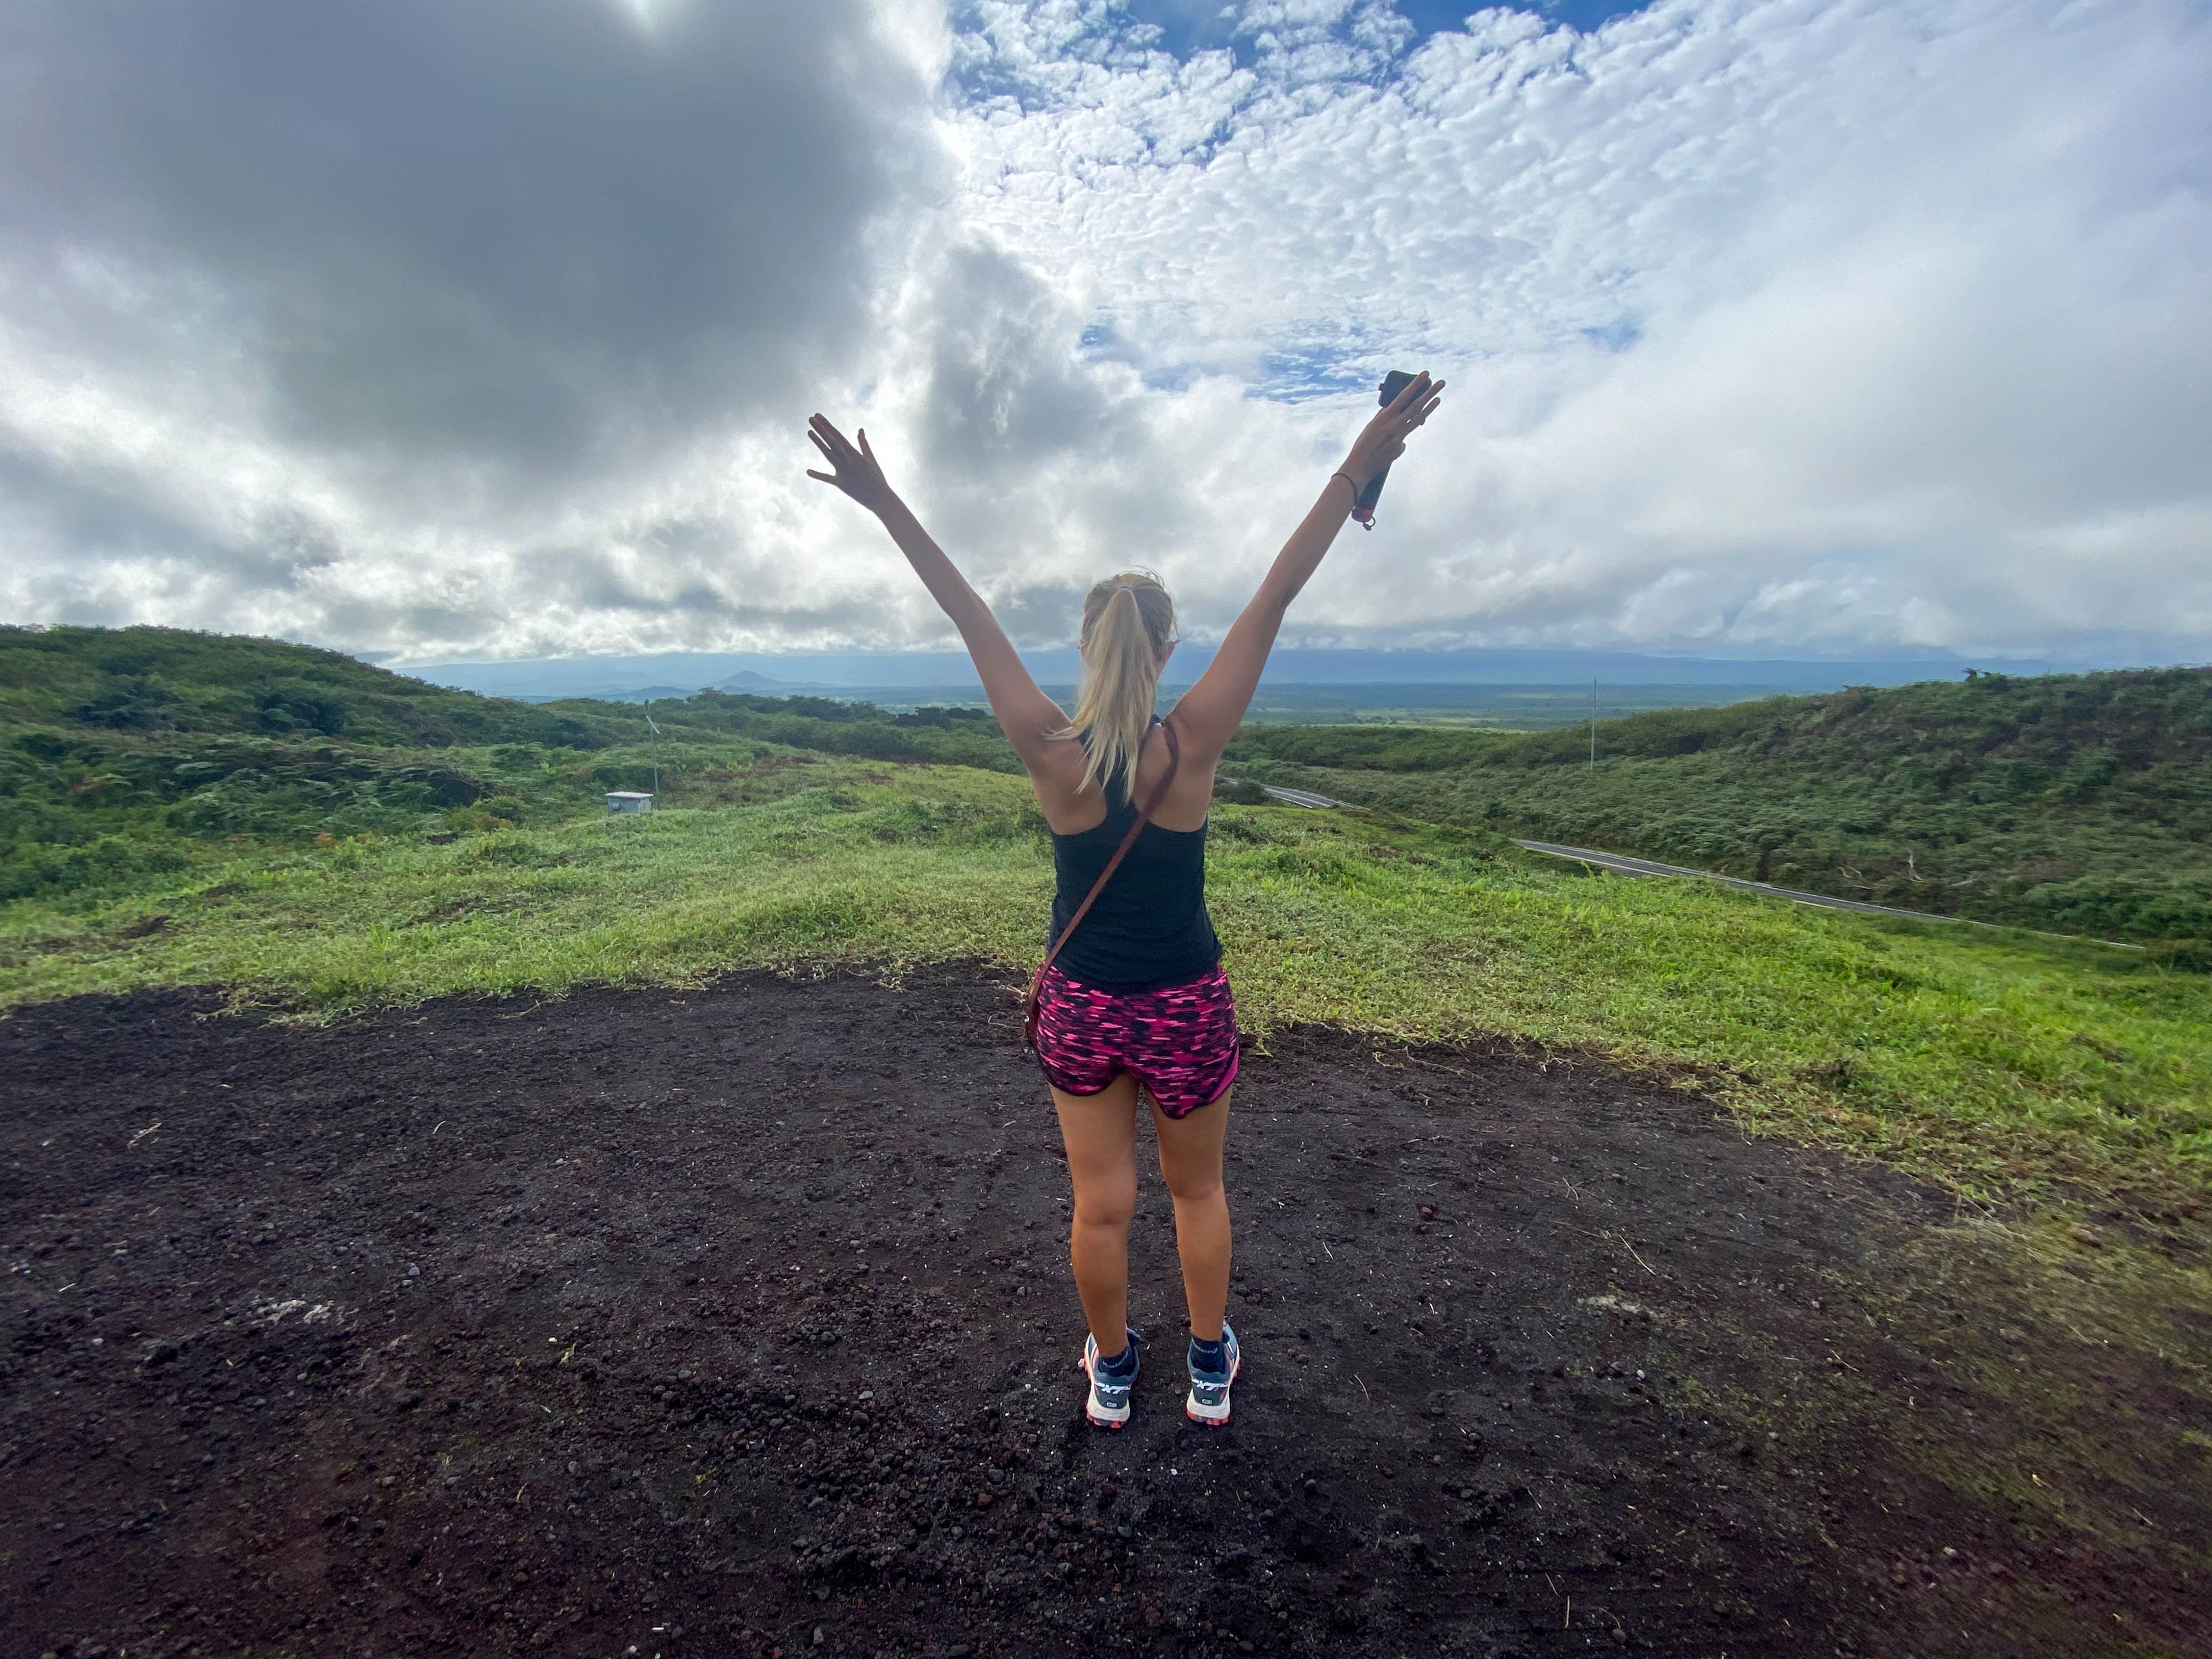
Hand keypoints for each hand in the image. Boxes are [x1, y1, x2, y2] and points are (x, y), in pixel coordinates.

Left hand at [806, 414, 895, 514]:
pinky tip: (808, 471)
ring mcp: (844, 471)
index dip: (827, 425)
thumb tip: (860, 429)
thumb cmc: (877, 478)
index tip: (818, 416)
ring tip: (809, 431)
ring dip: (818, 443)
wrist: (880, 497)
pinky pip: (828, 479)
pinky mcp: (841, 484)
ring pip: (828, 454)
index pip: (838, 435)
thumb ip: (863, 443)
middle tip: (811, 418)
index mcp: (855, 453)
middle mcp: (848, 460)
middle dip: (821, 429)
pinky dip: (818, 475)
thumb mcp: (870, 458)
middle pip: (832, 441)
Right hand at [1341, 371, 1444, 487]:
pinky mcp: (1400, 448)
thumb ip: (1385, 416)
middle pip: (1416, 406)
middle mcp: (1394, 425)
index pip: (1404, 396)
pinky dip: (1400, 435)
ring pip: (1418, 419)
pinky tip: (1389, 442)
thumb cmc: (1362, 444)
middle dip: (1430, 392)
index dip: (1415, 384)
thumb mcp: (1372, 425)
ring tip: (1439, 398)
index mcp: (1385, 416)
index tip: (1425, 374)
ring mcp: (1399, 437)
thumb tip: (1396, 410)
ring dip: (1429, 408)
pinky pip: (1404, 437)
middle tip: (1442, 382)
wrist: (1359, 466)